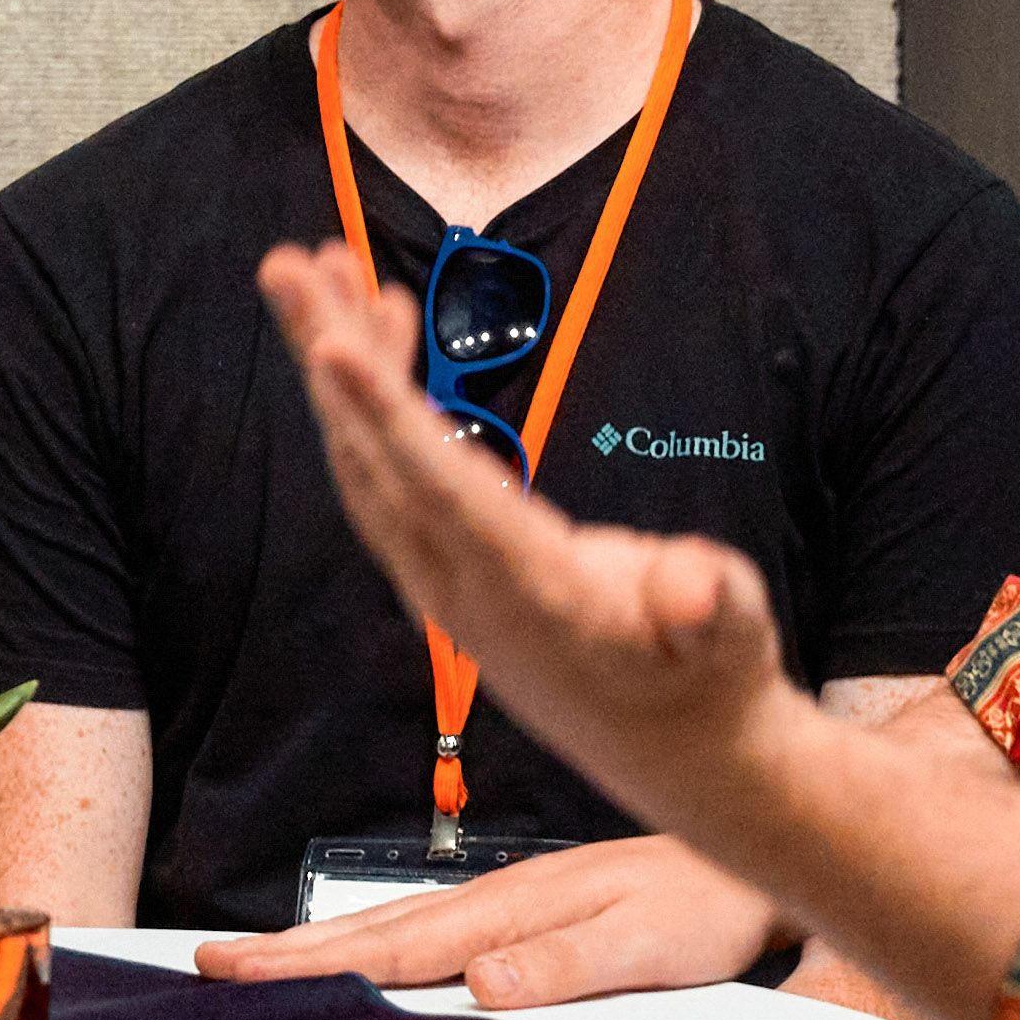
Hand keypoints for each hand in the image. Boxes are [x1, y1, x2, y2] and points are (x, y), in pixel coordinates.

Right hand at [198, 833, 786, 1005]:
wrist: (752, 852)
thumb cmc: (707, 903)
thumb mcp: (650, 943)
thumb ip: (569, 965)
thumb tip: (482, 988)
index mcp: (513, 908)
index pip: (395, 945)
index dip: (316, 964)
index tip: (242, 973)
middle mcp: (499, 897)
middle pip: (373, 928)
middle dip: (288, 951)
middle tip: (208, 968)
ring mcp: (507, 899)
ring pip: (393, 925)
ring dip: (320, 944)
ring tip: (253, 961)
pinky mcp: (523, 909)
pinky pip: (427, 929)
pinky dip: (373, 942)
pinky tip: (356, 955)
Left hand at [253, 237, 799, 837]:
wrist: (680, 755)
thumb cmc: (709, 678)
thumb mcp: (733, 643)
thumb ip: (714, 611)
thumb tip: (699, 591)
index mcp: (530, 593)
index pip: (442, 493)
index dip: (388, 417)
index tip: (332, 347)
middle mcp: (464, 588)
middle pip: (376, 461)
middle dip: (329, 360)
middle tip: (286, 265)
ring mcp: (443, 580)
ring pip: (369, 459)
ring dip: (340, 362)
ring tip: (320, 264)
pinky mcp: (444, 567)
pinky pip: (389, 469)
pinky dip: (375, 394)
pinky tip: (377, 321)